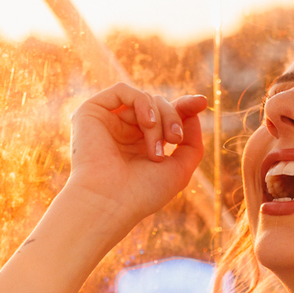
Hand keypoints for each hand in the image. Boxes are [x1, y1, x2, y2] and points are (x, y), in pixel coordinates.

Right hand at [65, 84, 207, 233]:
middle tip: (176, 139)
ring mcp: (108, 121)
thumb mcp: (179, 170)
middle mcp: (124, 131)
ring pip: (145, 99)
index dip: (184, 107)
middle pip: (159, 105)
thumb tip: (193, 112)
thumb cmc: (143, 193)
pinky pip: (123, 90)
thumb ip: (192, 143)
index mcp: (141, 144)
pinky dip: (142, 102)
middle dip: (174, 118)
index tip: (202, 102)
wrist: (110, 202)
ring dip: (159, 120)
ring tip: (155, 149)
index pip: (165, 115)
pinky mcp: (91, 112)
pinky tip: (146, 122)